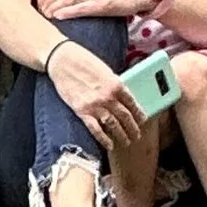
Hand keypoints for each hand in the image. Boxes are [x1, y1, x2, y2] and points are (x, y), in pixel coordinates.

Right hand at [47, 35, 146, 153]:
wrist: (63, 62)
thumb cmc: (84, 62)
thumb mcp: (106, 71)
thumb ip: (114, 85)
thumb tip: (122, 98)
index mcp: (117, 85)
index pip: (133, 103)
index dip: (139, 114)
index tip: (143, 120)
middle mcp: (108, 97)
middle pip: (125, 116)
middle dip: (133, 128)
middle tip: (137, 135)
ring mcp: (95, 106)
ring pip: (113, 125)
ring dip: (122, 135)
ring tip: (127, 142)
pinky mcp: (82, 112)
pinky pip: (96, 129)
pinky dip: (104, 139)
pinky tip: (109, 145)